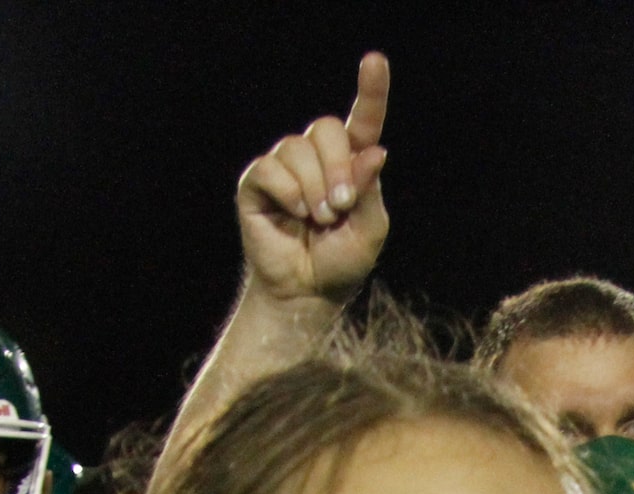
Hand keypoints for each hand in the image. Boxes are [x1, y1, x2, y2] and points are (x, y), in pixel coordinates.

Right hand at [237, 51, 390, 307]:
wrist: (307, 292)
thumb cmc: (341, 262)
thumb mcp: (369, 229)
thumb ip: (369, 190)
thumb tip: (374, 150)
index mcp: (349, 163)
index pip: (362, 121)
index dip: (370, 91)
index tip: (375, 61)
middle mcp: (316, 158)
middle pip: (326, 128)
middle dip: (337, 167)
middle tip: (340, 206)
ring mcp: (285, 167)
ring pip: (297, 148)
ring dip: (314, 187)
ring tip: (318, 218)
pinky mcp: (258, 182)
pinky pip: (272, 168)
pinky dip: (289, 191)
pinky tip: (296, 213)